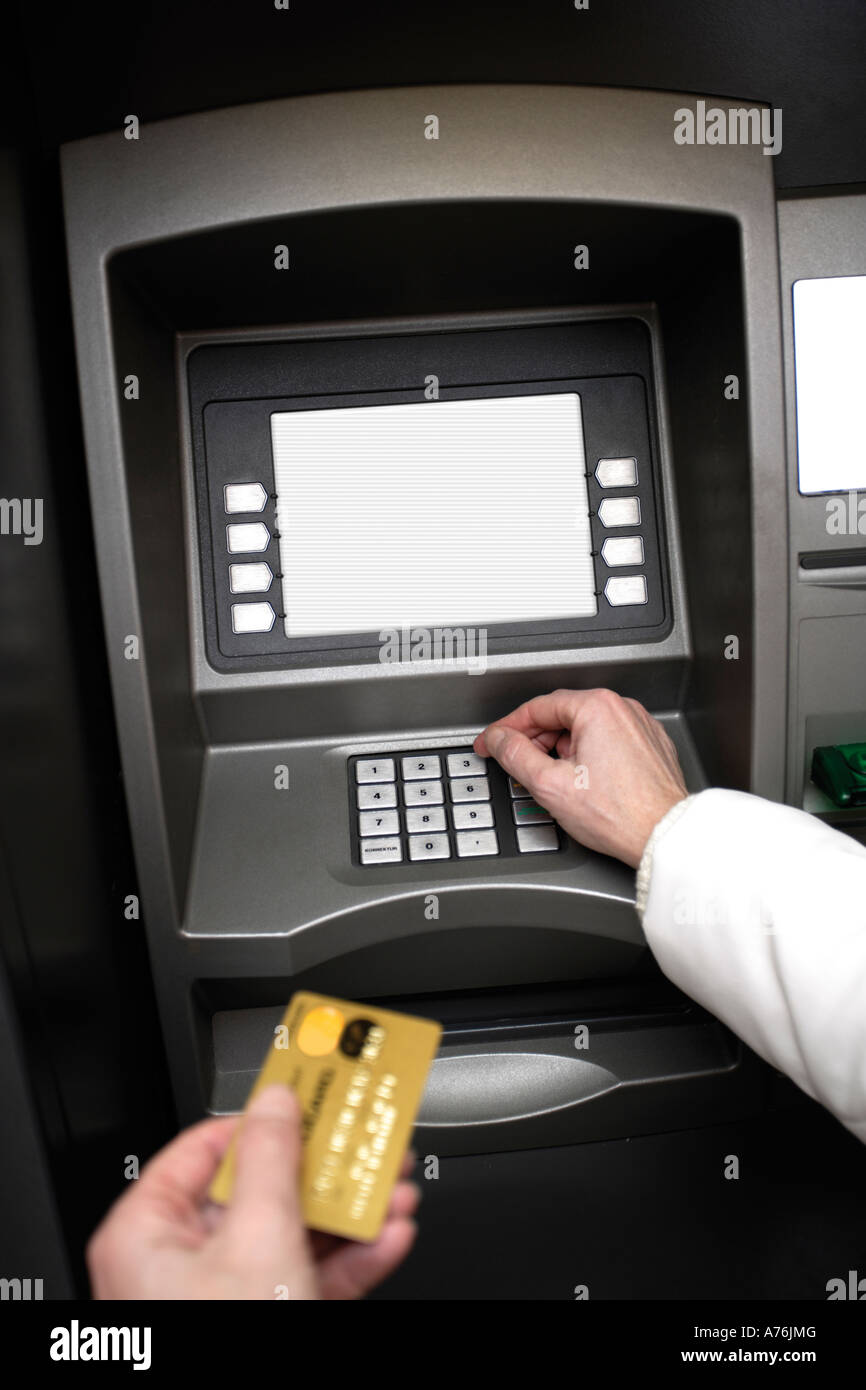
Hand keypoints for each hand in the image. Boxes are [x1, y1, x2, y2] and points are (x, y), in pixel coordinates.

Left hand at [87, 1084, 418, 1299]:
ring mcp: (229, 1301)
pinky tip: (391, 1234)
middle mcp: (182, 1265)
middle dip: (327, 1165)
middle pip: (263, 1186)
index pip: (205, 1147)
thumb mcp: (258, 1239)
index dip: (263, 1117)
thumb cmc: (223, 1346)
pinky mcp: (270, 1323)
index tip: (310, 1093)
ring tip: (396, 1185)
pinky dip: (356, 1255)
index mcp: (149, 1234)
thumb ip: (273, 1160)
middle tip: (367, 1136)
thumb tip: (278, 1100)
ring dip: (353, 1208)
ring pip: (296, 1231)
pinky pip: (313, 1276)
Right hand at [475, 688, 687, 868]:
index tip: (492, 742)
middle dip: (535, 740)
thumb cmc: (619, 815)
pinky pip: (609, 741)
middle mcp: (622, 709)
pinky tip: (584, 782)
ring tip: (555, 780)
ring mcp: (640, 726)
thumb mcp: (549, 785)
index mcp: (596, 708)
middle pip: (561, 716)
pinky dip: (589, 755)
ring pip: (585, 729)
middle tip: (517, 763)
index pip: (536, 708)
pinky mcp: (650, 746)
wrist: (665, 836)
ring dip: (562, 749)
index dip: (506, 728)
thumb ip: (515, 755)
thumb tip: (498, 740)